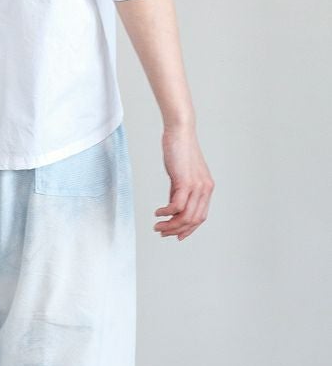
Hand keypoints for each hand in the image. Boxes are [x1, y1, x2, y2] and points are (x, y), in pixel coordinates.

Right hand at [154, 122, 213, 240]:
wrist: (180, 131)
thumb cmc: (179, 148)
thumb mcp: (182, 173)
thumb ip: (179, 190)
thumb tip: (172, 207)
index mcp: (206, 188)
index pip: (200, 217)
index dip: (188, 229)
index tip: (176, 235)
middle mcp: (205, 189)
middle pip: (193, 221)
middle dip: (177, 230)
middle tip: (162, 232)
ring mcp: (196, 186)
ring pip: (185, 217)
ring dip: (170, 225)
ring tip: (158, 226)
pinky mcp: (185, 182)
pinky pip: (176, 206)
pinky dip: (166, 213)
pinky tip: (158, 212)